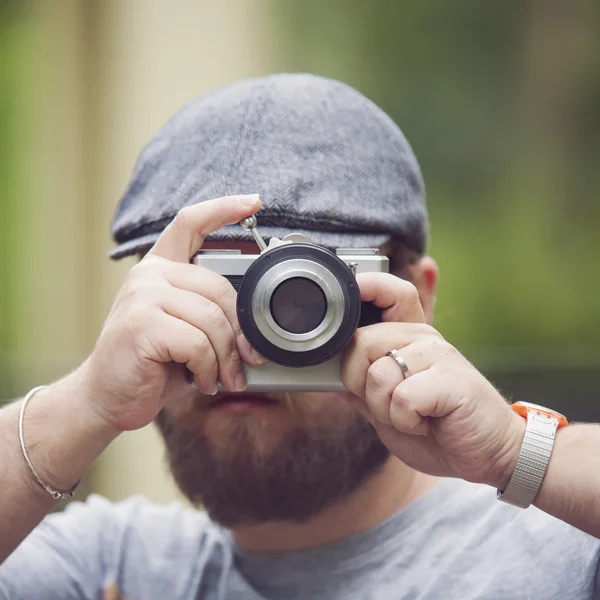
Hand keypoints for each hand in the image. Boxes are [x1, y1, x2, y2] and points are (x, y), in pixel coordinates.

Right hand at [80, 194, 265, 431]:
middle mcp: (149, 275)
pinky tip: (200, 381)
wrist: (106, 396)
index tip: (253, 202)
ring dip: (225, 358)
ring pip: (212, 319)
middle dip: (240, 331)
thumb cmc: (151, 363)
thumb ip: (209, 311)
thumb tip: (255, 325)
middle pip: (220, 287)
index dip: (224, 209)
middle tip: (246, 360)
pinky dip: (208, 369)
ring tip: (219, 377)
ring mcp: (142, 296)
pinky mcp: (141, 323)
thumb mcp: (183, 329)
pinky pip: (198, 343)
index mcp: (160, 269)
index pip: (190, 223)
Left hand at [341, 272, 524, 488]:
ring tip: (413, 416)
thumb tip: (328, 372)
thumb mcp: (390, 407)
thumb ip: (364, 386)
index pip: (392, 294)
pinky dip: (405, 422)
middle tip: (387, 403)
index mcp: (411, 338)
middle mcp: (425, 339)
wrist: (490, 454)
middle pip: (362, 342)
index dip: (370, 286)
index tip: (352, 289)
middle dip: (358, 383)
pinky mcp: (451, 380)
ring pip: (378, 374)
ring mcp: (439, 356)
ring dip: (385, 410)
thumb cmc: (438, 428)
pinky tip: (425, 423)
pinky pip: (402, 398)